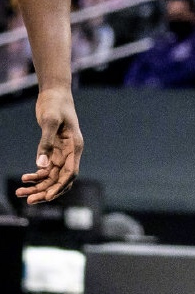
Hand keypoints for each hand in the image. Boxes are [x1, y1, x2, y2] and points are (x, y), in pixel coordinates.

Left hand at [17, 86, 83, 203]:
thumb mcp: (49, 122)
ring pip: (52, 176)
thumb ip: (45, 143)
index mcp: (75, 146)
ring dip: (38, 186)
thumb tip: (41, 165)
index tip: (47, 197)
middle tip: (28, 200)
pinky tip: (24, 179)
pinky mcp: (54, 150)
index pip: (70, 172)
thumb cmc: (55, 105)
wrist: (55, 93)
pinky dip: (36, 175)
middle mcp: (71, 152)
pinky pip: (46, 168)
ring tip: (20, 192)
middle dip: (45, 190)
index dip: (60, 186)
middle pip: (60, 179)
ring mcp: (63, 152)